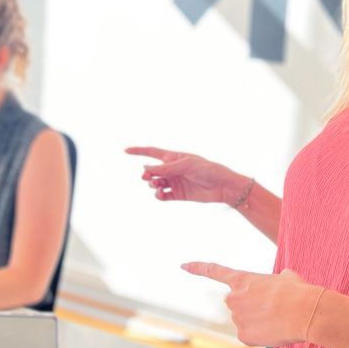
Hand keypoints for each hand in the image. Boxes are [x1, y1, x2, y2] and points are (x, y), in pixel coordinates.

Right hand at [126, 146, 246, 204]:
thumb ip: (165, 169)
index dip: (139, 151)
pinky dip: (159, 196)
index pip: (152, 152)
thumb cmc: (207, 170)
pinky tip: (161, 195)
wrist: (223, 186)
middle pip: (151, 171)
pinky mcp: (179, 194)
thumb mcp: (185, 166)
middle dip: (146, 175)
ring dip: (153, 185)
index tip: (125, 151)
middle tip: (147, 178)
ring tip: (159, 187)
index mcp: (174, 157)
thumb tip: (145, 169)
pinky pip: (163, 196)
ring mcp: (175, 182)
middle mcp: (172, 169)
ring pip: (155, 184)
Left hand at [182, 262, 321, 347]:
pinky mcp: (243, 336)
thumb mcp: (287, 277)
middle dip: (250, 306)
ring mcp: (236, 318)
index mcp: (242, 279)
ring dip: (259, 320)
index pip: (214, 271)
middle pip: (237, 304)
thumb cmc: (298, 292)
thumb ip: (275, 280)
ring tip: (278, 318)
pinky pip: (250, 336)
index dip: (197, 268)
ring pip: (246, 321)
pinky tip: (275, 330)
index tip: (182, 265)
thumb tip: (281, 283)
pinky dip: (261, 335)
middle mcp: (233, 298)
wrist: (305, 312)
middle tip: (273, 307)